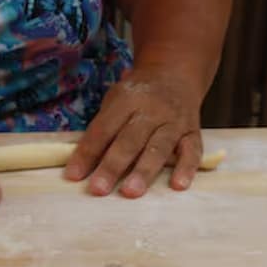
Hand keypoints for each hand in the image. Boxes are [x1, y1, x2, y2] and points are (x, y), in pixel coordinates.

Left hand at [64, 72, 202, 197]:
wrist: (175, 74)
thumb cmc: (137, 96)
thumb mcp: (115, 102)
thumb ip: (102, 130)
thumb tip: (81, 165)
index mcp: (126, 100)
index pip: (103, 129)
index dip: (87, 152)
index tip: (73, 176)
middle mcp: (151, 110)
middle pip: (129, 140)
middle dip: (112, 166)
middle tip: (98, 189)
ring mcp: (174, 121)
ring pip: (159, 147)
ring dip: (144, 171)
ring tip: (131, 192)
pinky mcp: (193, 132)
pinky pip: (192, 151)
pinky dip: (186, 168)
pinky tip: (178, 186)